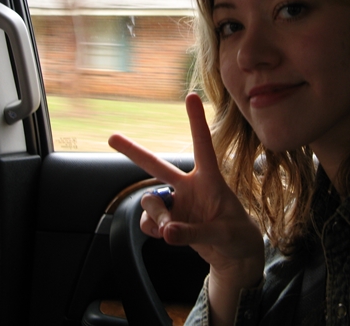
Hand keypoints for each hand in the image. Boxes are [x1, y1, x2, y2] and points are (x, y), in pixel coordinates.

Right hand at [108, 93, 263, 325]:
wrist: (234, 255)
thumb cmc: (237, 235)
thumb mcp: (223, 234)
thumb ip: (194, 233)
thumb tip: (165, 232)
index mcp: (210, 179)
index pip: (202, 145)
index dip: (196, 121)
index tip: (191, 95)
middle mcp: (189, 186)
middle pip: (158, 166)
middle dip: (134, 152)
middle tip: (112, 138)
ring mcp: (176, 203)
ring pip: (151, 201)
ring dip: (156, 215)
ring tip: (170, 230)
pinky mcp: (168, 220)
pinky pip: (148, 221)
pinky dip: (153, 228)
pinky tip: (166, 234)